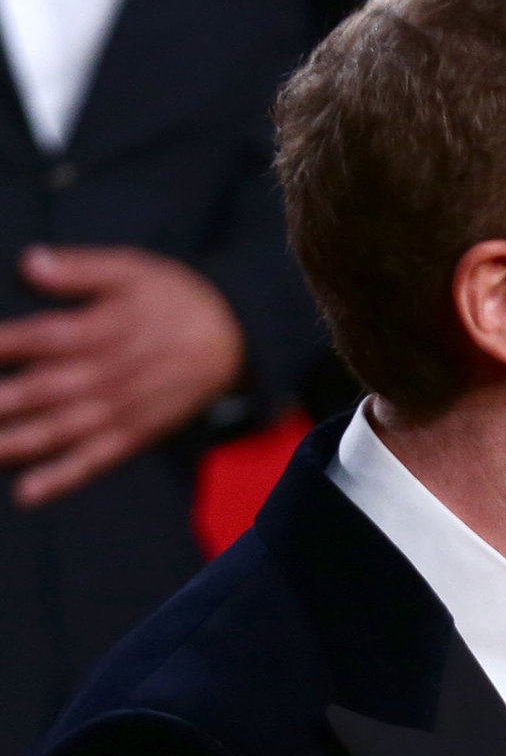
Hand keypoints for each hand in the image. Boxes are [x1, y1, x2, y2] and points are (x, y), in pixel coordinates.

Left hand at [0, 245, 246, 506]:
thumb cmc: (174, 299)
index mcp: (101, 329)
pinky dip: (62, 478)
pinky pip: (95, 460)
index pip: (35, 338)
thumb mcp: (131, 269)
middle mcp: (106, 375)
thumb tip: (30, 262)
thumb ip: (80, 269)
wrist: (234, 340)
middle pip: (39, 391)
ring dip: (13, 445)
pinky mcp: (135, 435)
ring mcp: (120, 411)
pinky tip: (28, 493)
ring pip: (58, 431)